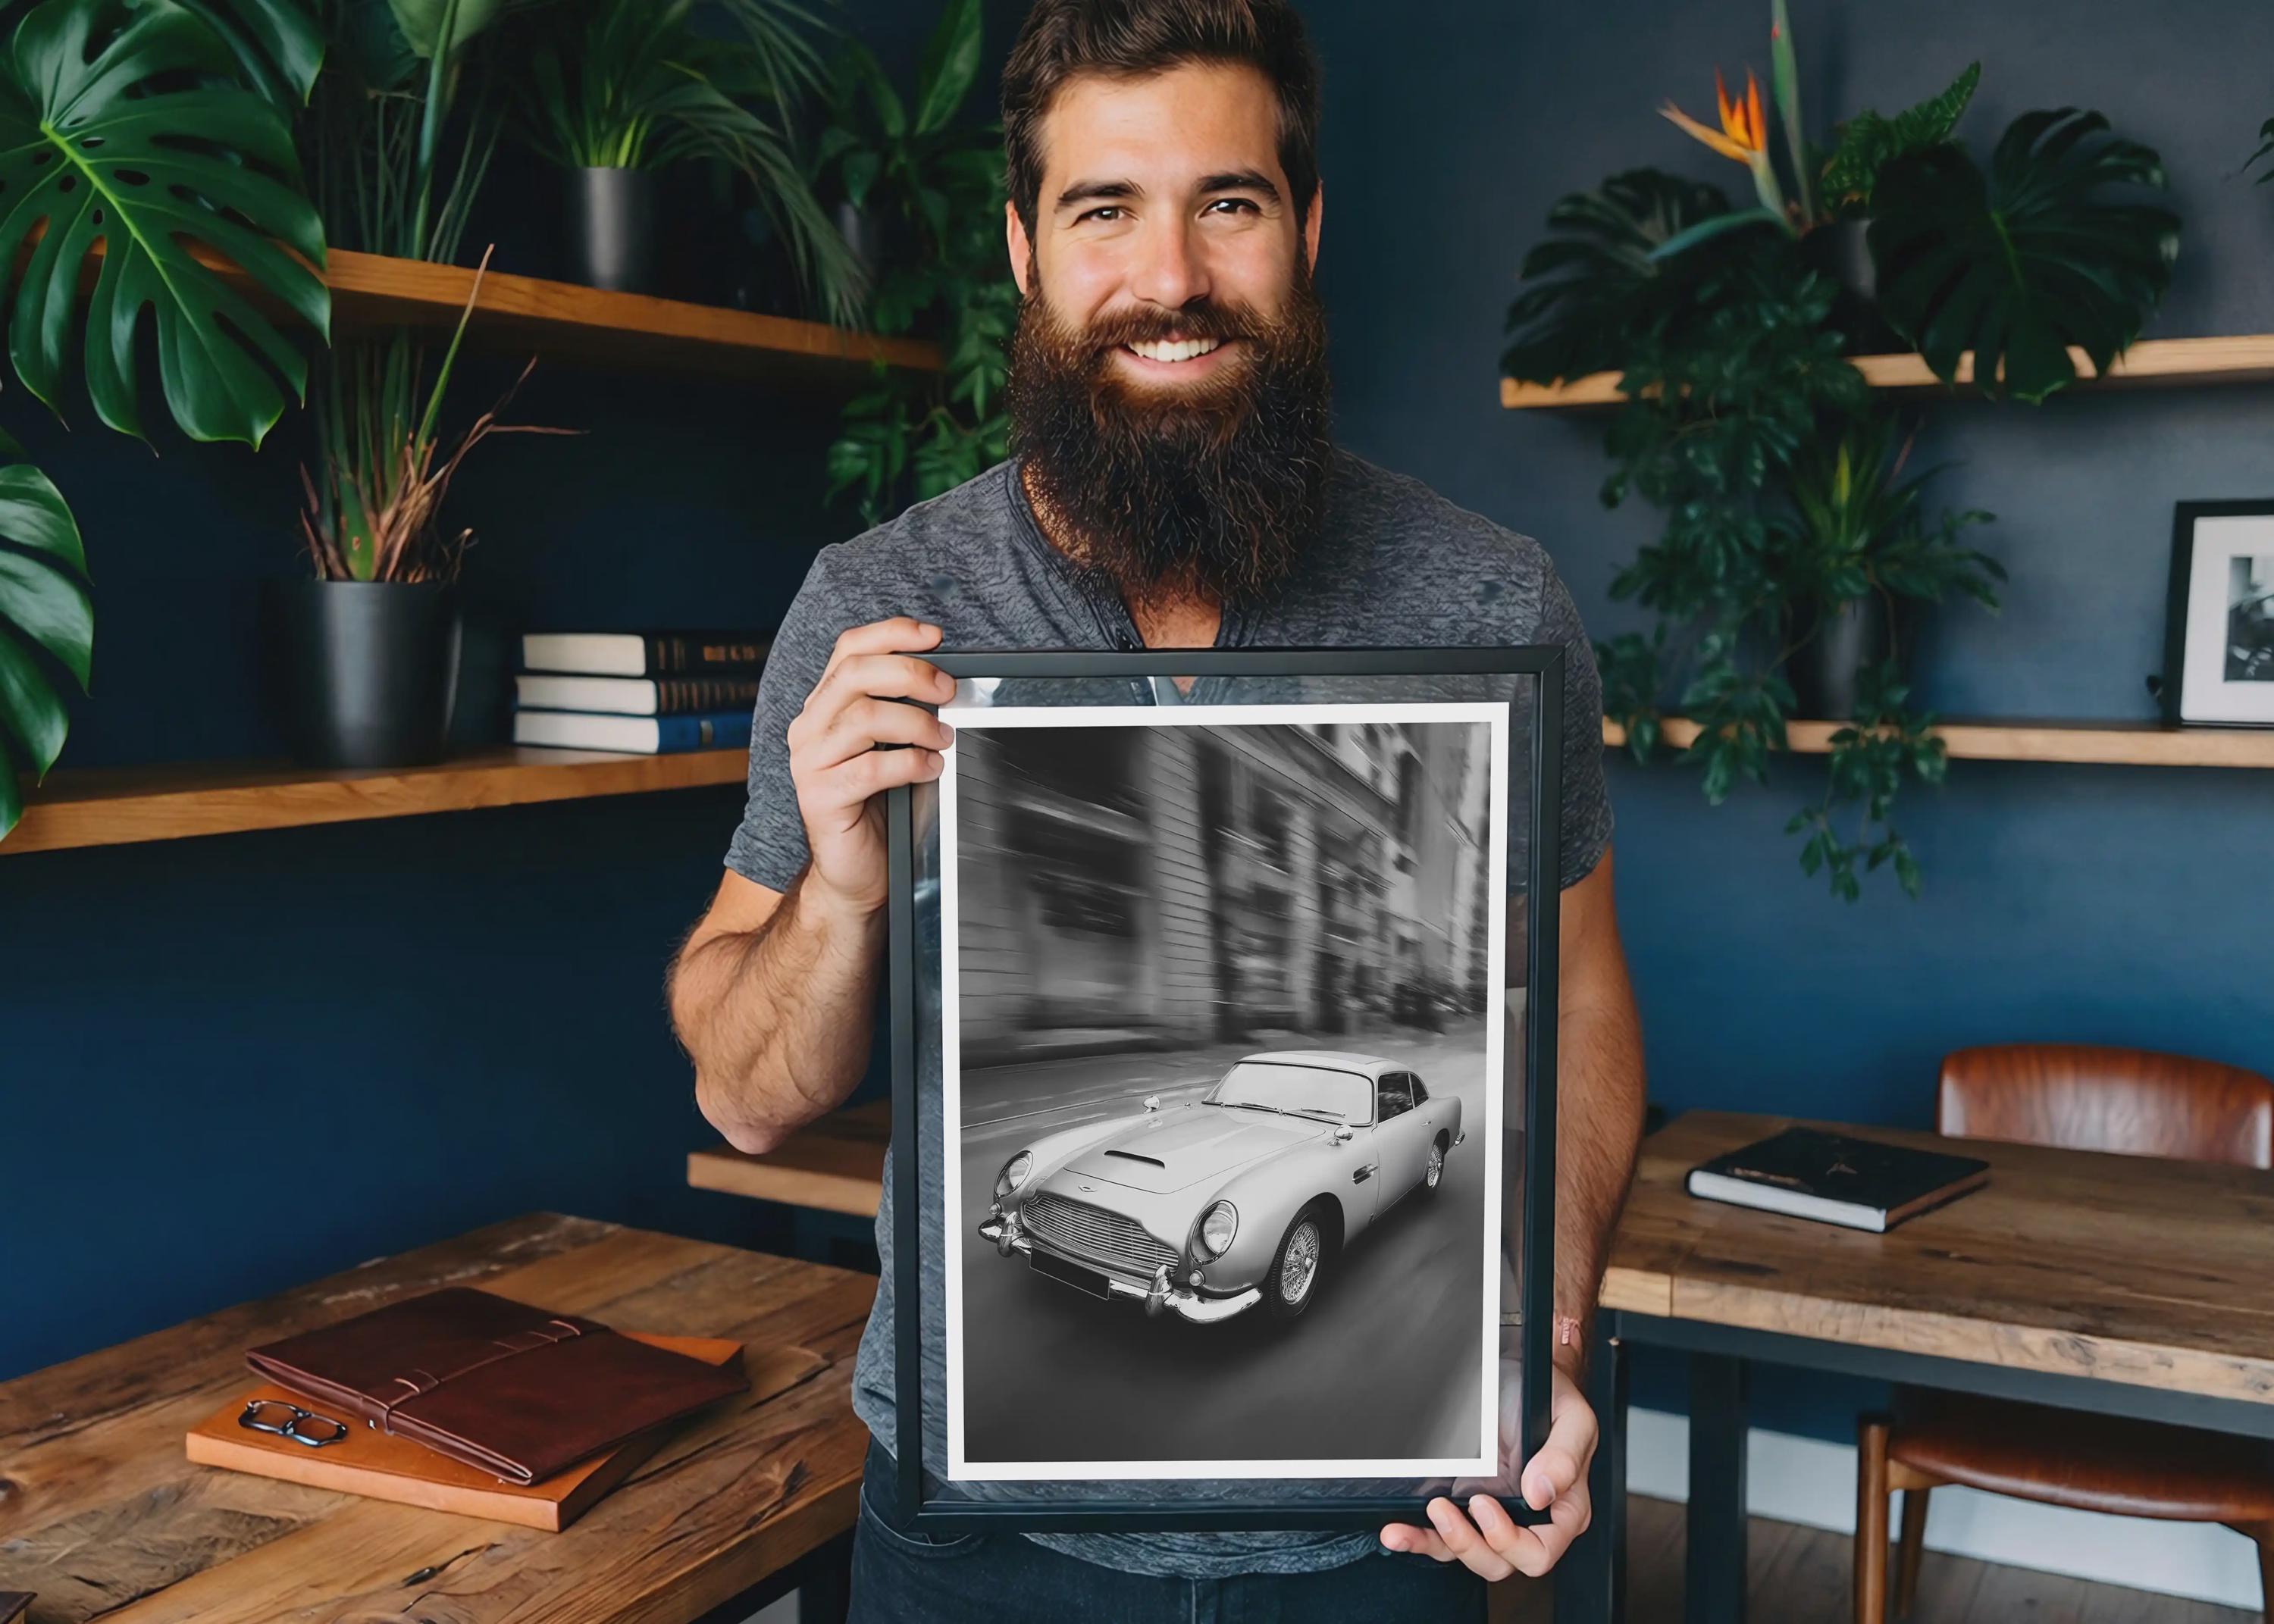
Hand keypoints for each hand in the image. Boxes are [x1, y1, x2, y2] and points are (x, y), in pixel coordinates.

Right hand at [785, 616, 956, 916]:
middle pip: (856, 674)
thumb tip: (945, 677)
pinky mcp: (819, 797)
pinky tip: (930, 768)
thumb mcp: (889, 747)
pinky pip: (870, 768)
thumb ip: (900, 710)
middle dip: (911, 674)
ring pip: (865, 719)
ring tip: (943, 739)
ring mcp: (809, 761)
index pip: (849, 649)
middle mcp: (810, 727)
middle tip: (948, 692)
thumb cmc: (878, 806)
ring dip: (916, 724)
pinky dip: (910, 763)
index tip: (933, 636)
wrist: (855, 871)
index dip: (891, 633)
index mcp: (825, 705)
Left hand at [1378, 1363, 1596, 1579]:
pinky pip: (1439, 1534)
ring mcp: (1491, 1513)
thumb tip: (1540, 1495)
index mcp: (1559, 1510)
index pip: (1539, 1552)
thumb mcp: (1572, 1419)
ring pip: (1465, 1554)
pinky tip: (1397, 1531)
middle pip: (1498, 1562)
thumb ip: (1564, 1458)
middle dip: (1467, 1543)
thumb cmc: (1550, 1398)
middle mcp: (1525, 1519)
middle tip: (1444, 1506)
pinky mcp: (1461, 1502)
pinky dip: (1417, 1535)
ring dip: (1435, 1543)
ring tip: (1410, 1523)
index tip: (1483, 1505)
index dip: (1509, 1542)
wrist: (1517, 1371)